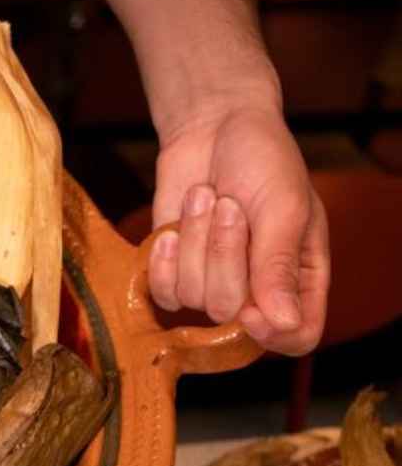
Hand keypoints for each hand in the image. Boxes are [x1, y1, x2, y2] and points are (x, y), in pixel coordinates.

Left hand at [148, 102, 328, 355]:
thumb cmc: (262, 161)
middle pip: (231, 313)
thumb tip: (283, 324)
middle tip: (230, 205)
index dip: (272, 334)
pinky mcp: (176, 272)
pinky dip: (164, 256)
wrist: (213, 129)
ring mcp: (214, 282)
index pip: (296, 336)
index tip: (252, 307)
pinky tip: (174, 225)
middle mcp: (258, 288)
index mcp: (301, 277)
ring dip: (194, 242)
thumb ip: (279, 266)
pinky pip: (164, 292)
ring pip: (193, 298)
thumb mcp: (283, 207)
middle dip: (223, 255)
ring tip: (207, 198)